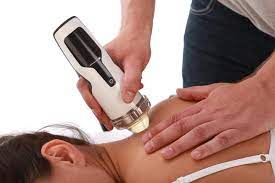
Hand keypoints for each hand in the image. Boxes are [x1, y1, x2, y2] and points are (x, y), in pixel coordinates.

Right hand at [77, 31, 150, 129]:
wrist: (138, 37)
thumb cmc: (133, 43)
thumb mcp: (135, 62)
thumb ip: (131, 79)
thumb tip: (126, 98)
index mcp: (96, 63)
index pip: (85, 84)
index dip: (89, 100)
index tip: (98, 111)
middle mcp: (98, 70)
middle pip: (92, 93)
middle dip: (99, 109)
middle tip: (108, 123)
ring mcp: (105, 74)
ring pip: (102, 94)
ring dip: (108, 108)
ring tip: (115, 121)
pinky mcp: (113, 78)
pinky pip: (111, 92)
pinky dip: (117, 101)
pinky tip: (126, 106)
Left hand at [142, 77, 274, 159]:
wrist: (264, 91)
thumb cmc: (239, 92)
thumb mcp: (213, 89)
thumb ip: (194, 92)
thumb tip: (178, 91)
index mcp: (203, 106)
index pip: (177, 118)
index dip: (161, 127)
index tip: (148, 136)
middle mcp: (210, 114)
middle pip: (182, 127)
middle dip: (163, 138)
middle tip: (149, 147)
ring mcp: (223, 123)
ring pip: (197, 134)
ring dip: (180, 145)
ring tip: (166, 154)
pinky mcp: (238, 131)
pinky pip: (221, 141)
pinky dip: (208, 148)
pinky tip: (196, 156)